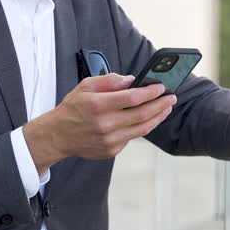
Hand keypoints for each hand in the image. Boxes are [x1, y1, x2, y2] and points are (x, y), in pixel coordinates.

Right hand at [24, 73, 175, 171]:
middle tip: (171, 97)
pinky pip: (133, 137)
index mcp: (97, 105)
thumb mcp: (85, 86)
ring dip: (158, 117)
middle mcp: (105, 124)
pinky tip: (149, 118)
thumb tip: (131, 80)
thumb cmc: (73, 108)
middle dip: (160, 104)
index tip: (161, 86)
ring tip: (166, 108)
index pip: (132, 98)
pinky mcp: (112, 150)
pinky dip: (143, 126)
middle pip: (142, 114)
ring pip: (142, 128)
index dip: (150, 92)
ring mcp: (109, 140)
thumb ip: (108, 80)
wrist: (58, 136)